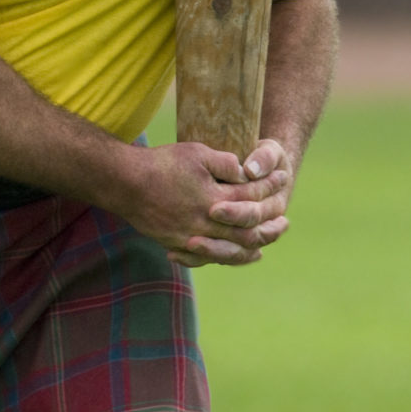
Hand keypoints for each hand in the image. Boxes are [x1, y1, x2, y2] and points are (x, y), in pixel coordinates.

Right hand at [118, 139, 292, 268]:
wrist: (125, 183)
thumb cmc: (162, 164)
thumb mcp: (197, 154)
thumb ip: (226, 163)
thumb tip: (246, 170)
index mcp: (216, 200)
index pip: (253, 197)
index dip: (270, 187)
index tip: (283, 178)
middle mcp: (207, 224)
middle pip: (248, 233)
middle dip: (270, 228)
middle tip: (285, 224)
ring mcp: (191, 237)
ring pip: (230, 250)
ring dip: (251, 248)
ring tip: (265, 245)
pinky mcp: (177, 244)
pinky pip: (207, 257)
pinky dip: (225, 256)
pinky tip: (234, 254)